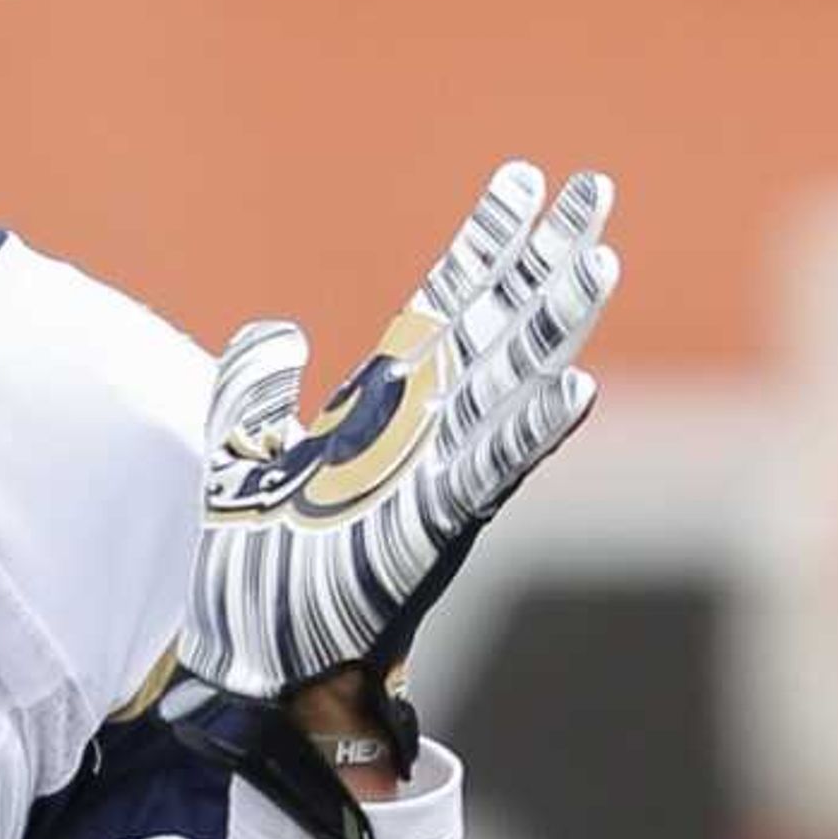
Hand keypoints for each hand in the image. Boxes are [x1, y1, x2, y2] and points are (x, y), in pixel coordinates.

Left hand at [182, 162, 619, 725]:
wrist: (247, 659)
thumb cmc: (249, 566)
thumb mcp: (238, 452)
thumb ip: (255, 385)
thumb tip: (281, 329)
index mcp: (382, 409)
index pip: (445, 302)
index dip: (484, 240)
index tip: (523, 179)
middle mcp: (422, 433)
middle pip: (496, 324)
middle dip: (543, 257)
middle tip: (598, 187)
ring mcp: (433, 476)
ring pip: (509, 384)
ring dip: (553, 325)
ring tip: (599, 259)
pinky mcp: (428, 530)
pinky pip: (489, 472)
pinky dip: (531, 431)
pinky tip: (577, 388)